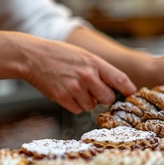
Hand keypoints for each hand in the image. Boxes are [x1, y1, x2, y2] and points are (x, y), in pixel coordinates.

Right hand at [17, 35, 136, 113]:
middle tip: (94, 91)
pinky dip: (74, 104)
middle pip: (108, 98)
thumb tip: (115, 86)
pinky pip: (77, 110)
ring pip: (91, 106)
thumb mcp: (83, 55)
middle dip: (103, 98)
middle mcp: (87, 76)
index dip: (128, 90)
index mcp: (94, 62)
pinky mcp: (62, 98)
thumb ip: (99, 69)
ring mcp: (74, 88)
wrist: (32, 57)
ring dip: (86, 101)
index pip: (120, 79)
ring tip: (74, 88)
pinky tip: (66, 92)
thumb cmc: (59, 55)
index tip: (131, 95)